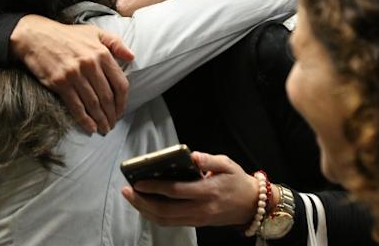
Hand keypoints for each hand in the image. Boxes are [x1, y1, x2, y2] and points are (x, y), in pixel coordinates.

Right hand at [10, 15, 133, 134]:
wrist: (36, 36)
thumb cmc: (67, 35)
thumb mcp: (94, 32)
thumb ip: (115, 43)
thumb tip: (132, 57)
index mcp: (101, 53)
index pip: (120, 83)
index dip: (123, 101)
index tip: (121, 111)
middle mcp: (90, 65)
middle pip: (107, 97)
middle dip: (112, 114)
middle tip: (112, 125)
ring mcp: (74, 75)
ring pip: (93, 104)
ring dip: (100, 120)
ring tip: (104, 129)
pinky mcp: (60, 83)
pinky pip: (76, 106)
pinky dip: (84, 119)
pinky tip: (90, 128)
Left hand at [120, 152, 258, 226]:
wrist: (252, 205)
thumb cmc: (237, 180)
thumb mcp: (227, 164)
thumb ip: (209, 159)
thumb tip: (191, 155)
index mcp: (208, 191)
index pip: (176, 191)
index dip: (156, 187)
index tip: (138, 181)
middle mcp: (201, 209)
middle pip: (166, 210)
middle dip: (143, 202)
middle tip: (126, 190)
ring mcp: (198, 219)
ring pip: (166, 220)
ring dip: (145, 210)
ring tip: (130, 197)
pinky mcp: (196, 223)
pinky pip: (171, 222)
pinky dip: (154, 215)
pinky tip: (144, 205)